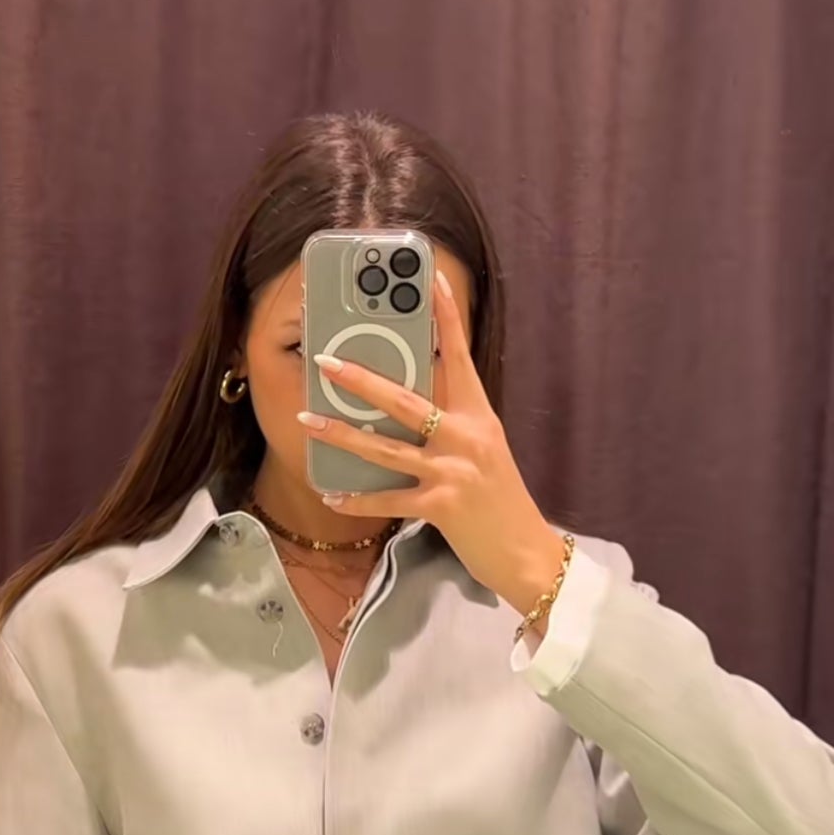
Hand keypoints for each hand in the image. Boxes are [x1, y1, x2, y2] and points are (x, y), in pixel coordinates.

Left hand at [299, 271, 565, 615]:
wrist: (525, 553)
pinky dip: (358, 500)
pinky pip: (388, 499)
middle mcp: (466, 436)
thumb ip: (454, 426)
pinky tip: (332, 495)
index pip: (459, 357)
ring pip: (386, 448)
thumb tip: (407, 408)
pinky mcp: (442, 506)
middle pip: (405, 399)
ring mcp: (453, 471)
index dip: (445, 318)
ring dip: (342, 435)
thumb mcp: (484, 452)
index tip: (429, 281)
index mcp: (479, 416)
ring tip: (308, 421)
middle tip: (325, 361)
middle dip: (361, 379)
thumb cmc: (501, 503)